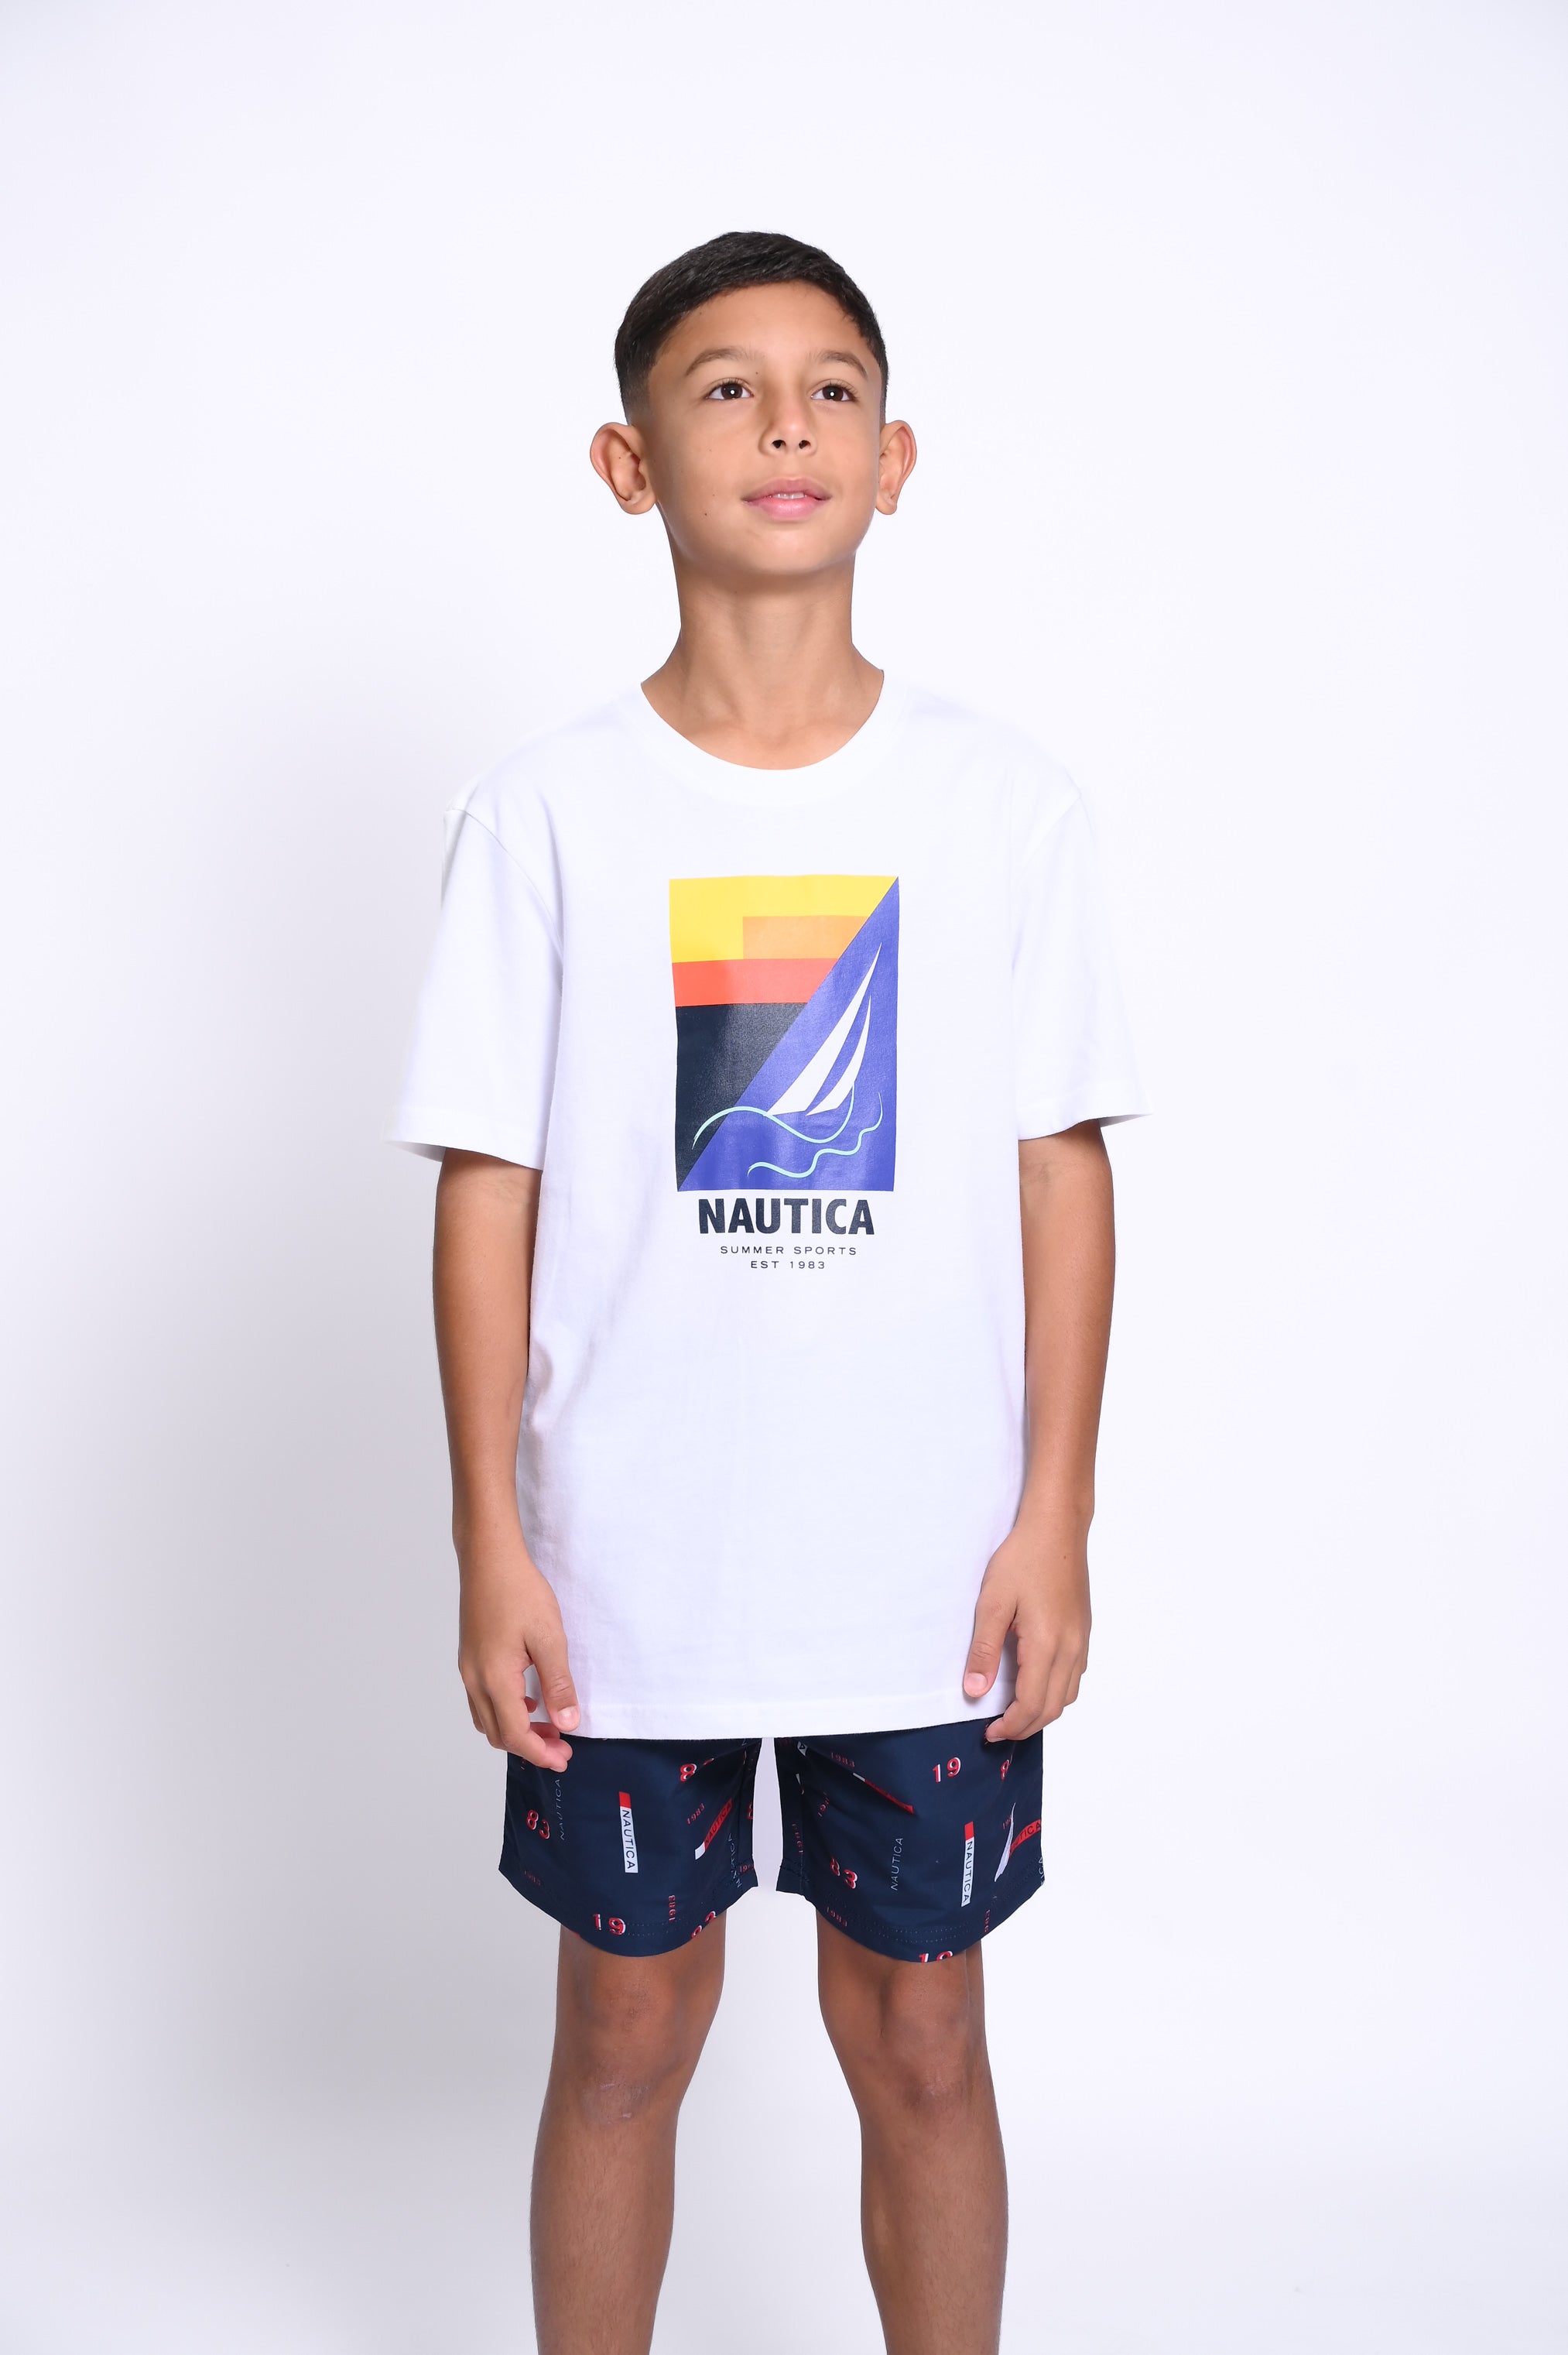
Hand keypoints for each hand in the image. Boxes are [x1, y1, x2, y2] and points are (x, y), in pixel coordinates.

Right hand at [458, 1537, 579, 1769]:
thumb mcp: (549, 1638)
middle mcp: (475, 1680)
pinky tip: (529, 1700)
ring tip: (549, 1726)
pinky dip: (505, 1711)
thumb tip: (567, 1723)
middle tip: (561, 1747)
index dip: (540, 1753)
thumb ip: (558, 1684)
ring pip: (487, 1719)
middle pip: (498, 1733)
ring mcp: (468, 1669)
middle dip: (530, 1747)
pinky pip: (483, 1700)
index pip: (515, 1735)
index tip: (564, 1759)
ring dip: (516, 1730)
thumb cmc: (519, 1592)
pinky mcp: (470, 1658)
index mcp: (494, 1679)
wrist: (489, 1558)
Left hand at [962, 1506, 1090, 1740]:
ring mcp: (1081, 1640)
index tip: (988, 1732)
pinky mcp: (1084, 1630)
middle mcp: (1070, 1649)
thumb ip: (984, 1650)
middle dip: (1026, 1727)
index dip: (1010, 1726)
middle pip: (1054, 1708)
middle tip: (998, 1731)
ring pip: (1069, 1694)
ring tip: (1015, 1712)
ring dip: (1044, 1711)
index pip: (1032, 1705)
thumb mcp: (992, 1602)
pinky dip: (1057, 1692)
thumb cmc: (1023, 1559)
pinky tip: (1036, 1682)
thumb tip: (975, 1691)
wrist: (1057, 1528)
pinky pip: (1075, 1675)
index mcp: (1046, 1645)